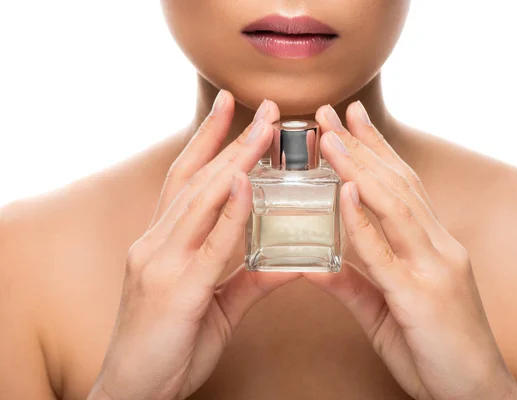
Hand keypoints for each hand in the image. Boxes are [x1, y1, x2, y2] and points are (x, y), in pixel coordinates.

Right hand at [88, 91, 299, 399]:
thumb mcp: (214, 305)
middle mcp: (156, 243)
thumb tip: (290, 261)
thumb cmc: (170, 346)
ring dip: (234, 160)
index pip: (186, 180)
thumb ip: (250, 279)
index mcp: (162, 243)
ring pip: (200, 200)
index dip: (208, 141)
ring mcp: (160, 262)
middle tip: (263, 106)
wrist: (133, 392)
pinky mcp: (175, 289)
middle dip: (228, 137)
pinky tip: (245, 182)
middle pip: (194, 179)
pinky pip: (208, 244)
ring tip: (264, 129)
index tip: (230, 108)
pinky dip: (229, 211)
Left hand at [304, 103, 516, 399]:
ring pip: (394, 205)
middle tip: (331, 111)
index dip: (376, 149)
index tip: (351, 119)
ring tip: (329, 136)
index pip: (402, 185)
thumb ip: (353, 282)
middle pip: (396, 184)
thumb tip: (314, 264)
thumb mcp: (388, 311)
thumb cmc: (435, 351)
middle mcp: (438, 247)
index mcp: (433, 246)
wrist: (475, 395)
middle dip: (361, 144)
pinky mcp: (423, 296)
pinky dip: (365, 220)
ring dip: (359, 166)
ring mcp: (434, 268)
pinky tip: (347, 190)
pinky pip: (387, 253)